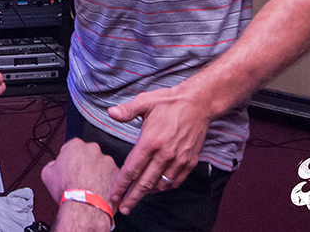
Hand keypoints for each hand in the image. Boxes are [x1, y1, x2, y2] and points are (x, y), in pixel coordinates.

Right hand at [42, 138, 118, 202]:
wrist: (84, 205)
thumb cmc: (68, 190)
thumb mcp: (47, 174)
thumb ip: (52, 164)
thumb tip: (54, 165)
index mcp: (75, 145)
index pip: (71, 148)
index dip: (68, 159)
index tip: (69, 168)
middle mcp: (93, 149)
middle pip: (88, 155)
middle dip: (84, 164)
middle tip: (79, 178)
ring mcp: (107, 161)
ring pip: (101, 165)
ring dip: (97, 172)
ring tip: (90, 186)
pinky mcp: (117, 173)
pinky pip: (112, 175)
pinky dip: (107, 181)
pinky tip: (99, 190)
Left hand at [107, 87, 211, 214]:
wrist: (198, 104)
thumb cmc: (169, 102)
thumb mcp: (145, 101)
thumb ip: (127, 110)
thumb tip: (111, 113)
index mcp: (150, 141)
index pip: (132, 169)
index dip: (121, 184)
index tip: (114, 195)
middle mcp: (164, 154)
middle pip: (145, 182)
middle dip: (132, 197)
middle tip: (124, 208)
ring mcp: (178, 159)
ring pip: (160, 184)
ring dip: (148, 192)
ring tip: (138, 196)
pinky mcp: (190, 161)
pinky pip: (176, 181)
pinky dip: (165, 187)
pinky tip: (158, 187)